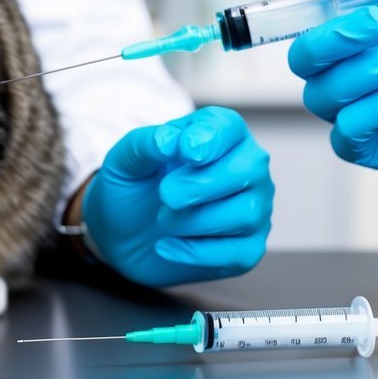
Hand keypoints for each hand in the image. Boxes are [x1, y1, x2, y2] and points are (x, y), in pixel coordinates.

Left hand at [82, 107, 272, 286]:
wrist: (124, 237)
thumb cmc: (133, 190)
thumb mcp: (124, 161)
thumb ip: (144, 144)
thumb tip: (170, 142)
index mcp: (220, 135)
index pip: (229, 126)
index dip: (210, 138)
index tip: (185, 152)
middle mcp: (247, 168)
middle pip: (247, 170)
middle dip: (198, 186)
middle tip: (165, 195)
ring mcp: (253, 210)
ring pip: (244, 214)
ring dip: (191, 221)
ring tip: (163, 219)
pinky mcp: (247, 249)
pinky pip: (236, 252)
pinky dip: (194, 251)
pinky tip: (167, 244)